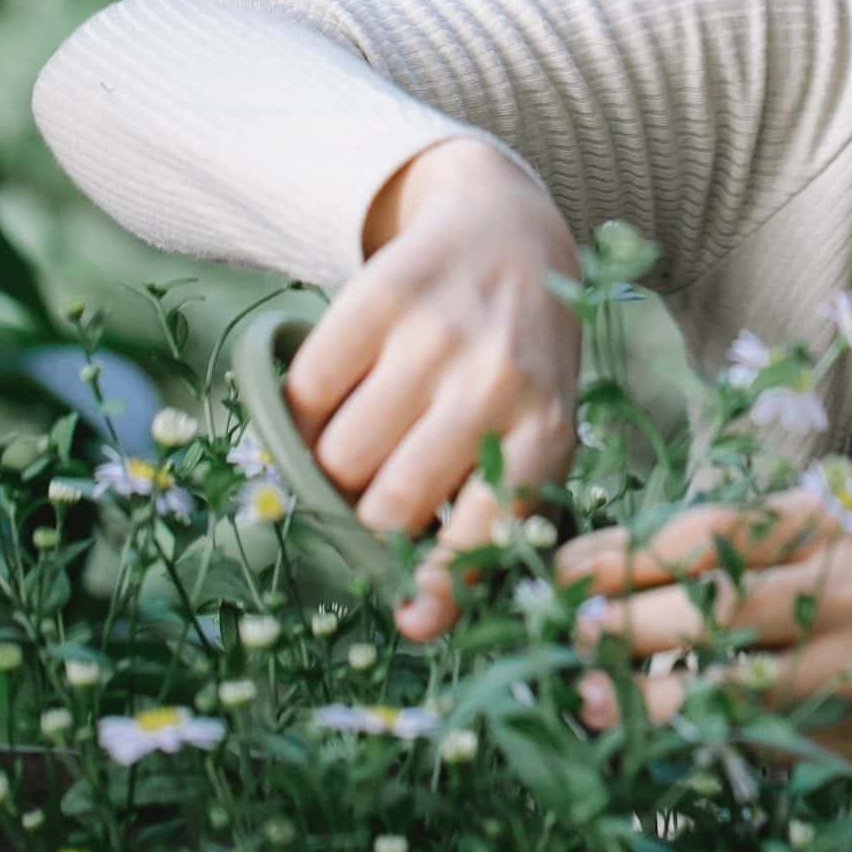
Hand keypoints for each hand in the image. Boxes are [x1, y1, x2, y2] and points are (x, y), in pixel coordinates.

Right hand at [285, 136, 582, 638]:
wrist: (508, 230)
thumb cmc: (521, 356)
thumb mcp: (536, 426)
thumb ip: (492, 511)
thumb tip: (420, 621)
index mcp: (547, 428)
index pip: (486, 533)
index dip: (441, 587)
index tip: (411, 618)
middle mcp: (498, 381)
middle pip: (390, 504)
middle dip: (366, 523)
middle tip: (368, 502)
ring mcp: (439, 333)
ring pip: (339, 454)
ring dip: (330, 468)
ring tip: (355, 445)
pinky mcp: (383, 292)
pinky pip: (308, 390)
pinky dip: (304, 409)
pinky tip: (337, 396)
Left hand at [553, 490, 851, 802]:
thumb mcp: (819, 542)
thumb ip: (732, 551)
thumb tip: (601, 572)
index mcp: (829, 523)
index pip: (709, 535)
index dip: (625, 554)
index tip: (561, 569)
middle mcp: (848, 589)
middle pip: (713, 607)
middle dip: (624, 622)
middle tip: (565, 633)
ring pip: (727, 686)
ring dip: (645, 695)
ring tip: (584, 696)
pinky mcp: (848, 735)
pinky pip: (753, 736)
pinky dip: (692, 735)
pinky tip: (645, 734)